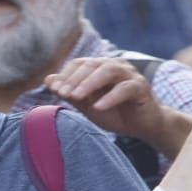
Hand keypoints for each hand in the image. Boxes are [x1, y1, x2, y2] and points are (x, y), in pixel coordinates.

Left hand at [44, 57, 168, 142]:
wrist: (143, 126)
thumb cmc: (115, 113)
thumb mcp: (87, 105)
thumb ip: (70, 93)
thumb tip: (48, 80)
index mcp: (100, 67)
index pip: (79, 64)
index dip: (66, 75)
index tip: (54, 90)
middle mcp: (115, 66)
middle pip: (92, 65)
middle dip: (75, 79)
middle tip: (62, 93)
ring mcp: (129, 75)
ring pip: (108, 71)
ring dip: (90, 83)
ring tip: (77, 96)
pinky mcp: (141, 87)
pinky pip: (125, 89)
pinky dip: (110, 97)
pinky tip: (98, 107)